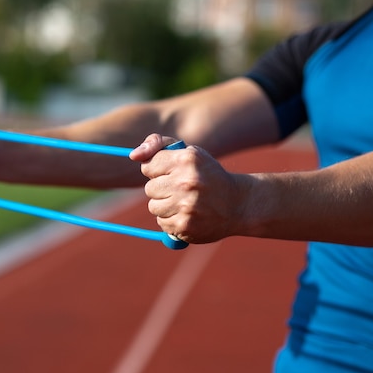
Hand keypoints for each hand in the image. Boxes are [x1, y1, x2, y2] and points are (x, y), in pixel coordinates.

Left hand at [132, 133, 246, 243]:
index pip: (148, 166)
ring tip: (185, 203)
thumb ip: (158, 145)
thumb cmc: (208, 175)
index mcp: (186, 160)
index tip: (171, 173)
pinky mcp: (185, 226)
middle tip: (181, 189)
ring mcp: (186, 206)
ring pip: (153, 207)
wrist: (238, 204)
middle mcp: (186, 182)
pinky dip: (171, 220)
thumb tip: (133, 155)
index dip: (157, 171)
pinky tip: (188, 215)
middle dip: (162, 189)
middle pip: (149, 188)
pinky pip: (162, 223)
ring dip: (165, 206)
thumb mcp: (189, 153)